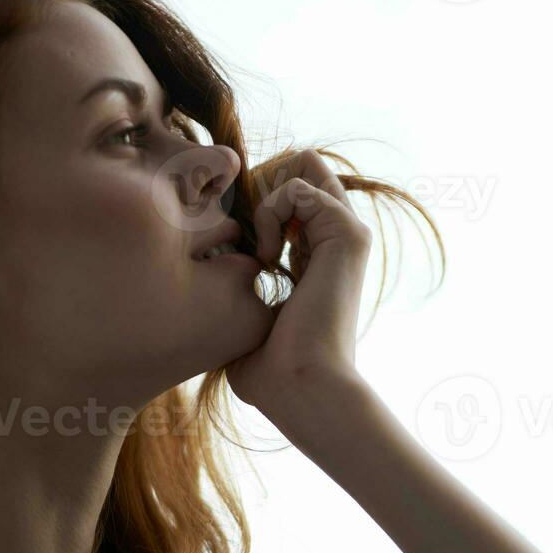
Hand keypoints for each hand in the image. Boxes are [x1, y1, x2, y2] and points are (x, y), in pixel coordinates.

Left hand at [225, 150, 372, 426]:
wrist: (304, 391)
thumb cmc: (272, 376)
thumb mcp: (244, 324)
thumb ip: (234, 295)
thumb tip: (205, 289)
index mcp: (317, 256)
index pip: (288, 192)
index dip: (252, 200)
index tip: (234, 244)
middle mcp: (336, 239)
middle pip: (301, 164)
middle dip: (260, 182)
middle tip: (245, 232)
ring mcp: (347, 233)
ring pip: (305, 162)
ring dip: (265, 192)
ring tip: (257, 242)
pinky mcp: (347, 234)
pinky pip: (300, 187)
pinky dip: (271, 211)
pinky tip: (266, 255)